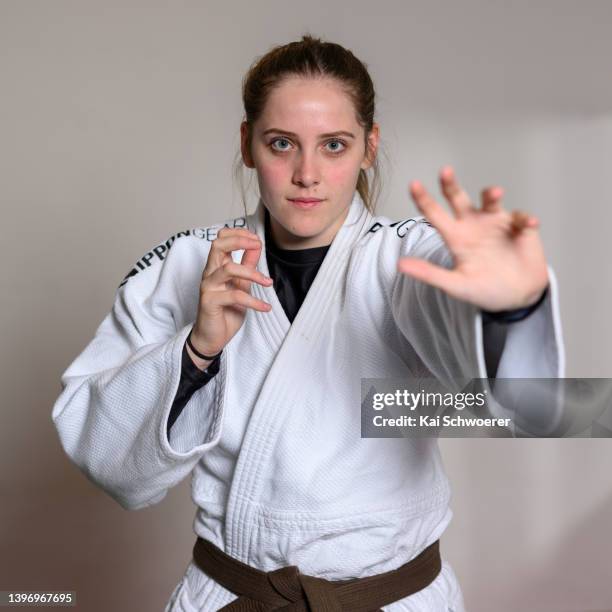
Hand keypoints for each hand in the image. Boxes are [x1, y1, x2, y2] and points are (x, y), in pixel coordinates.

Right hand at [189, 227, 272, 365]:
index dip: (239, 234)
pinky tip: (265, 307)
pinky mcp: (210, 302)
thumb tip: (256, 246)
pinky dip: (254, 301)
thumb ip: (247, 266)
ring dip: (253, 274)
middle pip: (218, 245)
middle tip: (258, 245)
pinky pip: (234, 296)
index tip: (256, 239)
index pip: (222, 239)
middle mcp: (210, 273)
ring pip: (229, 269)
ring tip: (268, 283)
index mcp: (216, 267)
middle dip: (240, 240)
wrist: (212, 337)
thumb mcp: (241, 285)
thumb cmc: (225, 311)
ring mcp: (208, 287)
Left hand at [397, 166, 548, 311]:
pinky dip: (526, 219)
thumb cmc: (484, 289)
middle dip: (451, 185)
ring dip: (492, 195)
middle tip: (445, 172)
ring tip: (495, 194)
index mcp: (455, 237)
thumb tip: (400, 265)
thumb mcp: (454, 285)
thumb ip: (429, 274)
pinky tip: (529, 224)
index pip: (435, 214)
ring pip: (490, 201)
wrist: (516, 298)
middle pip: (458, 198)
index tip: (414, 185)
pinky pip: (522, 218)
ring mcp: (497, 224)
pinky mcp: (520, 228)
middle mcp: (473, 225)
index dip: (424, 199)